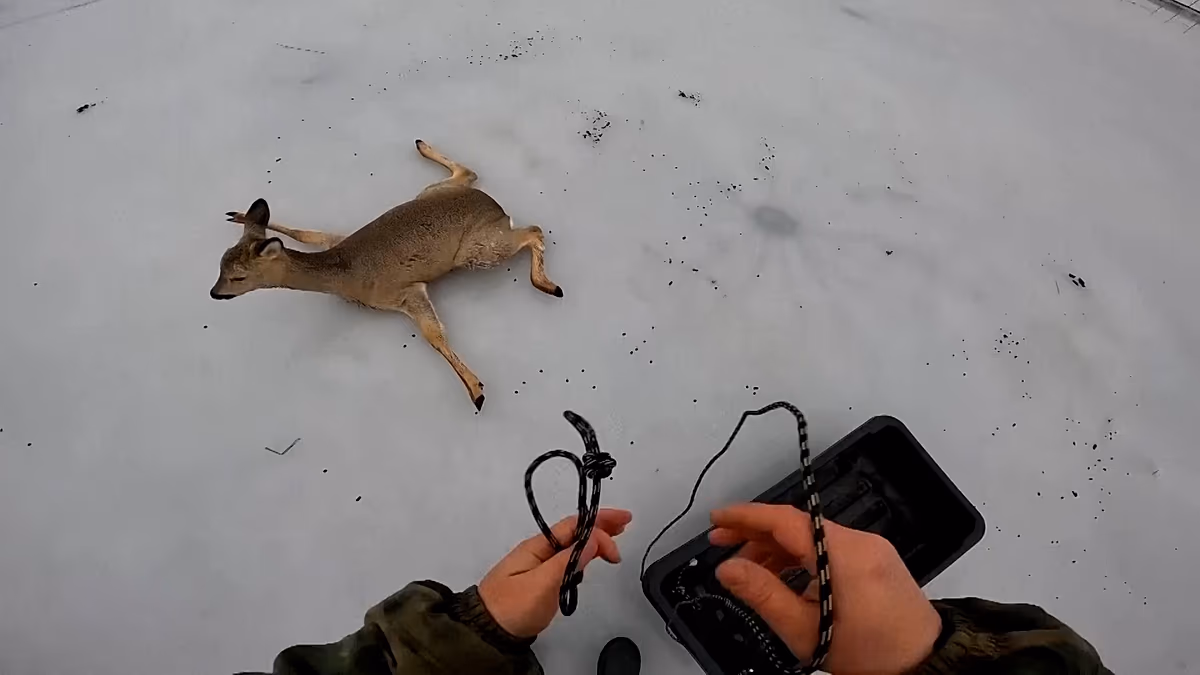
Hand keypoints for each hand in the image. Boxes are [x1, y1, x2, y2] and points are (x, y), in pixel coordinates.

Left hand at [479, 508, 631, 637]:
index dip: (600, 523)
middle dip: (600, 524)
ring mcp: (538, 564)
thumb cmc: (509, 609)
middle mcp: (539, 551)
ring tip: (613, 537)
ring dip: (594, 539)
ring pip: (572, 544)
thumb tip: (592, 541)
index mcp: (538, 546)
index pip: (575, 526)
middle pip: (574, 530)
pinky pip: (566, 559)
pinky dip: (583, 555)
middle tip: (624, 521)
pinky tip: (590, 559)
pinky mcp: (539, 579)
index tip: (620, 531)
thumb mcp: (542, 583)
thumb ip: (569, 562)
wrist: (486, 632)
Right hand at [710, 503, 941, 674]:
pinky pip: (828, 546)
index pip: (786, 520)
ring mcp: (871, 549)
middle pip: (797, 525)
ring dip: (775, 547)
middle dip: (755, 532)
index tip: (718, 519)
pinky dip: (799, 556)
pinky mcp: (875, 559)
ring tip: (747, 569)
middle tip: (720, 542)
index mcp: (846, 556)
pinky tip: (781, 576)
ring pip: (811, 536)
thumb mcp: (806, 631)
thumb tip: (727, 569)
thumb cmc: (873, 656)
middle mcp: (862, 543)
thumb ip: (763, 595)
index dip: (747, 516)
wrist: (923, 666)